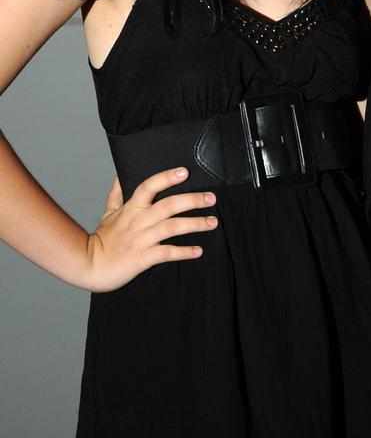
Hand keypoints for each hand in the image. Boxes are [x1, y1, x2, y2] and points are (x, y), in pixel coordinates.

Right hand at [83, 168, 217, 292]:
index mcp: (132, 208)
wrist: (89, 265)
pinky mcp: (143, 258)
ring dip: (195, 224)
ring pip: (172, 227)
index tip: (185, 172)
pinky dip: (184, 252)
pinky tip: (198, 251)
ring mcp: (141, 239)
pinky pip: (167, 253)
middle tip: (212, 197)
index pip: (149, 186)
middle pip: (168, 205)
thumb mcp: (108, 212)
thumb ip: (117, 193)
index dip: (166, 177)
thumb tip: (119, 175)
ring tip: (213, 222)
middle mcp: (138, 221)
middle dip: (192, 200)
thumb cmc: (102, 238)